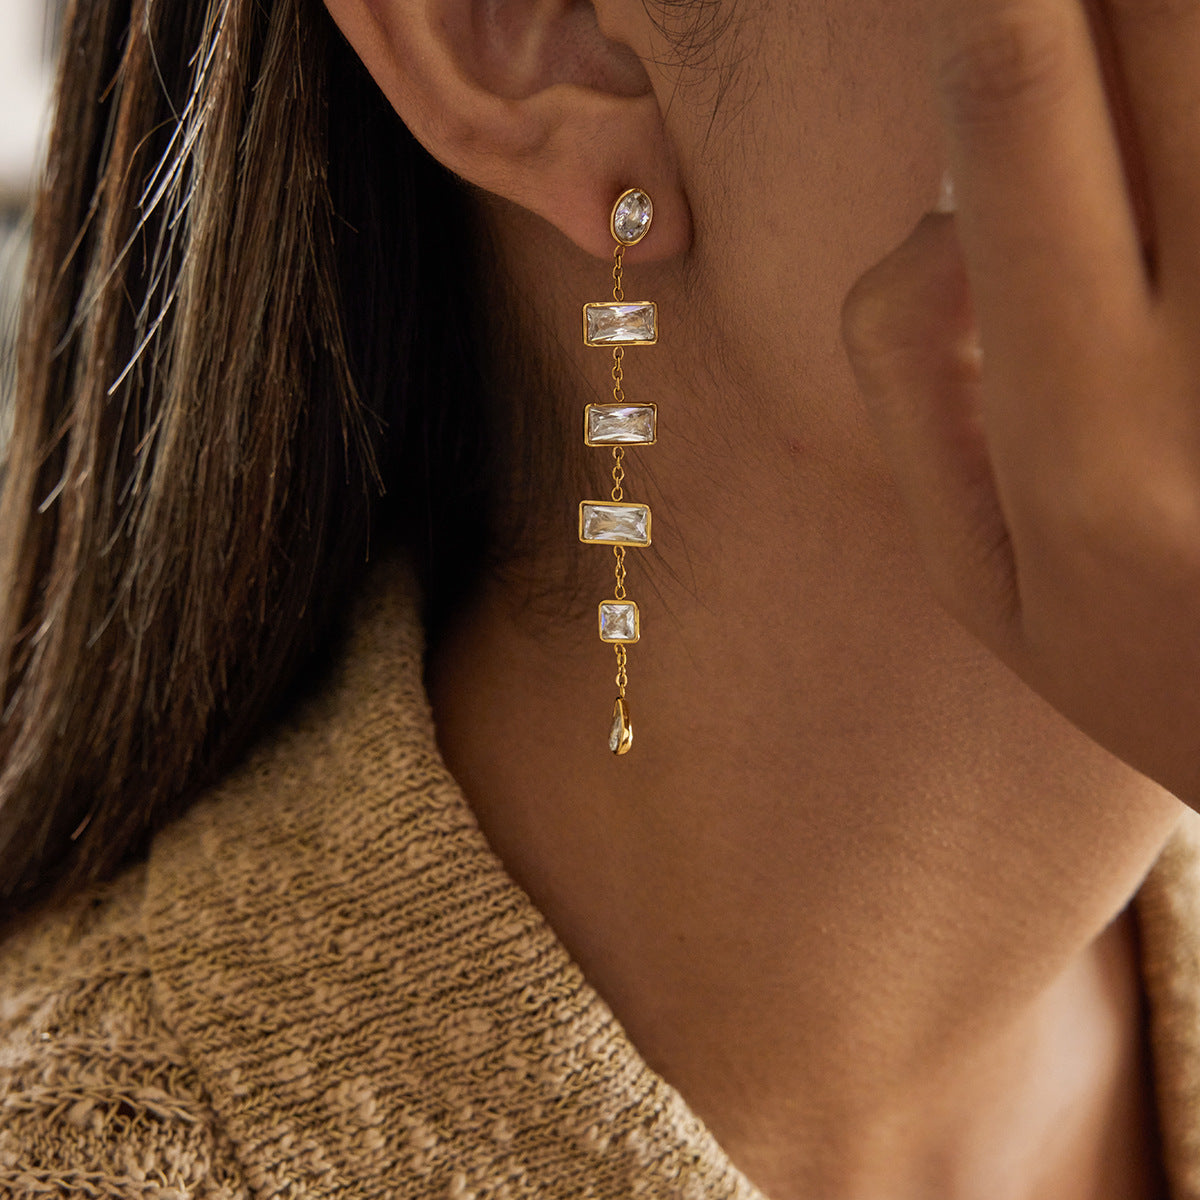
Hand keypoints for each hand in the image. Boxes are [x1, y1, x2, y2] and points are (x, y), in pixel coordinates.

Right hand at [842, 0, 1199, 807]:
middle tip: (1057, 39)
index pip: (1018, 112)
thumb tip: (941, 204)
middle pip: (1171, 34)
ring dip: (1167, 63)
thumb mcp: (973, 574)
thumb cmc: (1147, 664)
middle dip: (1098, 0)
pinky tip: (1168, 186)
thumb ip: (912, 379)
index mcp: (1084, 442)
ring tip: (1128, 147)